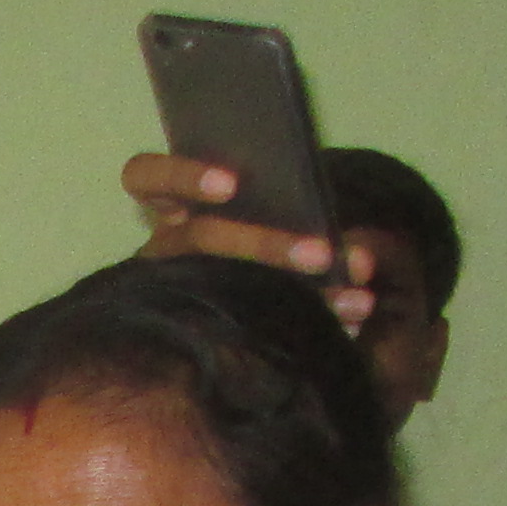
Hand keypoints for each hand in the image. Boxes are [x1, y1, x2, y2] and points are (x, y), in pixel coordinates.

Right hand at [119, 154, 380, 334]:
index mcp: (171, 206)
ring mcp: (188, 293)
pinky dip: (325, 308)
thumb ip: (286, 188)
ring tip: (354, 286)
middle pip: (198, 242)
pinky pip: (265, 326)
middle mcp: (167, 251)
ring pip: (227, 290)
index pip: (145, 178)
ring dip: (298, 286)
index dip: (180, 178)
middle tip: (321, 255)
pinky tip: (360, 306)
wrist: (272, 290)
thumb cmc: (263, 221)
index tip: (231, 186)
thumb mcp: (269, 198)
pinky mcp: (219, 327)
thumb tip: (324, 202)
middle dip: (265, 245)